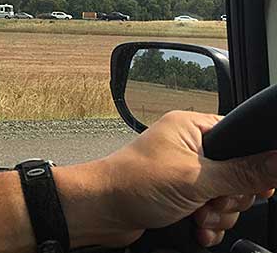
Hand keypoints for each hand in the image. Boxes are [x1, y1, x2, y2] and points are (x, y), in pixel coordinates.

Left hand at [80, 111, 276, 247]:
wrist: (100, 211)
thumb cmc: (133, 183)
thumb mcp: (196, 178)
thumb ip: (242, 172)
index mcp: (193, 128)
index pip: (242, 140)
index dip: (253, 166)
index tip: (255, 185)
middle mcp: (191, 148)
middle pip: (239, 176)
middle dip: (229, 198)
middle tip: (209, 202)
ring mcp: (186, 175)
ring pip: (228, 200)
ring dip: (216, 216)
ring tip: (195, 216)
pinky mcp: (182, 198)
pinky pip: (213, 215)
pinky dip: (207, 226)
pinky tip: (193, 228)